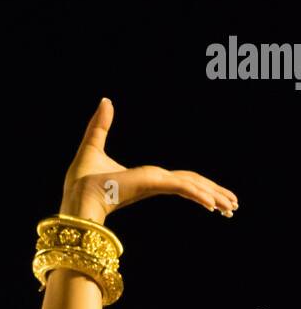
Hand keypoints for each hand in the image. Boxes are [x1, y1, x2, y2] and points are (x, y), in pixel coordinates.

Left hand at [60, 97, 238, 224]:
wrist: (75, 198)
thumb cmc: (80, 180)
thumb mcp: (93, 145)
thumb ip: (102, 125)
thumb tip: (105, 100)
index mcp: (146, 176)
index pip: (180, 180)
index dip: (199, 186)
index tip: (214, 199)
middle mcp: (154, 181)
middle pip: (192, 185)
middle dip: (215, 194)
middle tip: (234, 206)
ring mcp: (154, 184)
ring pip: (193, 187)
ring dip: (214, 196)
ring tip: (232, 208)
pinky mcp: (151, 185)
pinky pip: (182, 188)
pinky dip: (199, 194)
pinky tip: (213, 205)